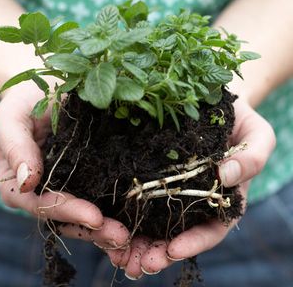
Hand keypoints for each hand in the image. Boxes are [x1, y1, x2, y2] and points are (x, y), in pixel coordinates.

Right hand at [0, 83, 129, 247]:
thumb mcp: (13, 117)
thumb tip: (28, 182)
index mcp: (20, 184)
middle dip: (93, 230)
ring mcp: (67, 186)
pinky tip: (133, 217)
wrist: (49, 89)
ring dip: (106, 228)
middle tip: (121, 235)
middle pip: (65, 218)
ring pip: (84, 215)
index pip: (41, 205)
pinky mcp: (86, 177)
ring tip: (131, 233)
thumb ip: (16, 148)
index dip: (67, 212)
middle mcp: (43, 191)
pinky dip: (114, 211)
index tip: (95, 216)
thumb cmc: (26, 101)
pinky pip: (99, 198)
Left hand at [107, 97, 275, 278]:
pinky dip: (126, 213)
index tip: (173, 250)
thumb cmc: (241, 121)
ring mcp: (173, 189)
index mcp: (223, 199)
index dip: (194, 243)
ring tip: (116, 253)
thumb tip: (227, 175)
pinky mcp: (155, 175)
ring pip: (154, 222)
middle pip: (177, 234)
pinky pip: (140, 197)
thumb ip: (252, 158)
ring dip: (136, 241)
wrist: (214, 103)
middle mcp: (195, 199)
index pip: (211, 229)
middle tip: (136, 263)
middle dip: (157, 252)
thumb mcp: (257, 136)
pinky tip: (108, 221)